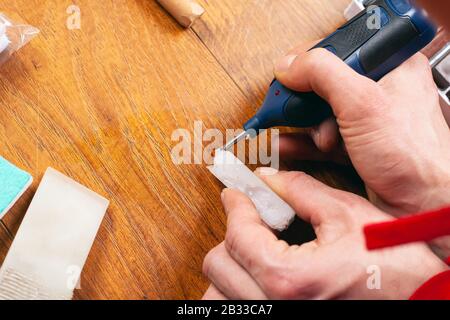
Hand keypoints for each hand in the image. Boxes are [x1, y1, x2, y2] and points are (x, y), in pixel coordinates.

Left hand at [203, 172, 447, 299]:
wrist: (423, 303)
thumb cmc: (396, 269)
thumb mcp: (349, 218)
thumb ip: (302, 192)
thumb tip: (269, 178)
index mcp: (288, 278)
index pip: (237, 233)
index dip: (235, 204)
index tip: (235, 192)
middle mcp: (274, 308)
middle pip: (219, 263)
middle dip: (232, 233)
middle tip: (252, 218)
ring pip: (219, 294)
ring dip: (230, 266)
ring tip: (256, 249)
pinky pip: (236, 310)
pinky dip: (237, 291)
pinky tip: (258, 275)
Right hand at [274, 49, 449, 214]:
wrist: (423, 205)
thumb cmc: (414, 157)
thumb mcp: (363, 104)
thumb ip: (323, 76)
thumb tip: (289, 66)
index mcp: (393, 67)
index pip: (341, 50)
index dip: (311, 62)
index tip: (289, 75)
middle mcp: (381, 90)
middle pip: (327, 84)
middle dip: (305, 101)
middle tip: (285, 106)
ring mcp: (369, 120)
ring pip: (323, 112)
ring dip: (302, 124)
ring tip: (287, 130)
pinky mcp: (358, 144)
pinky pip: (323, 136)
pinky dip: (304, 142)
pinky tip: (286, 144)